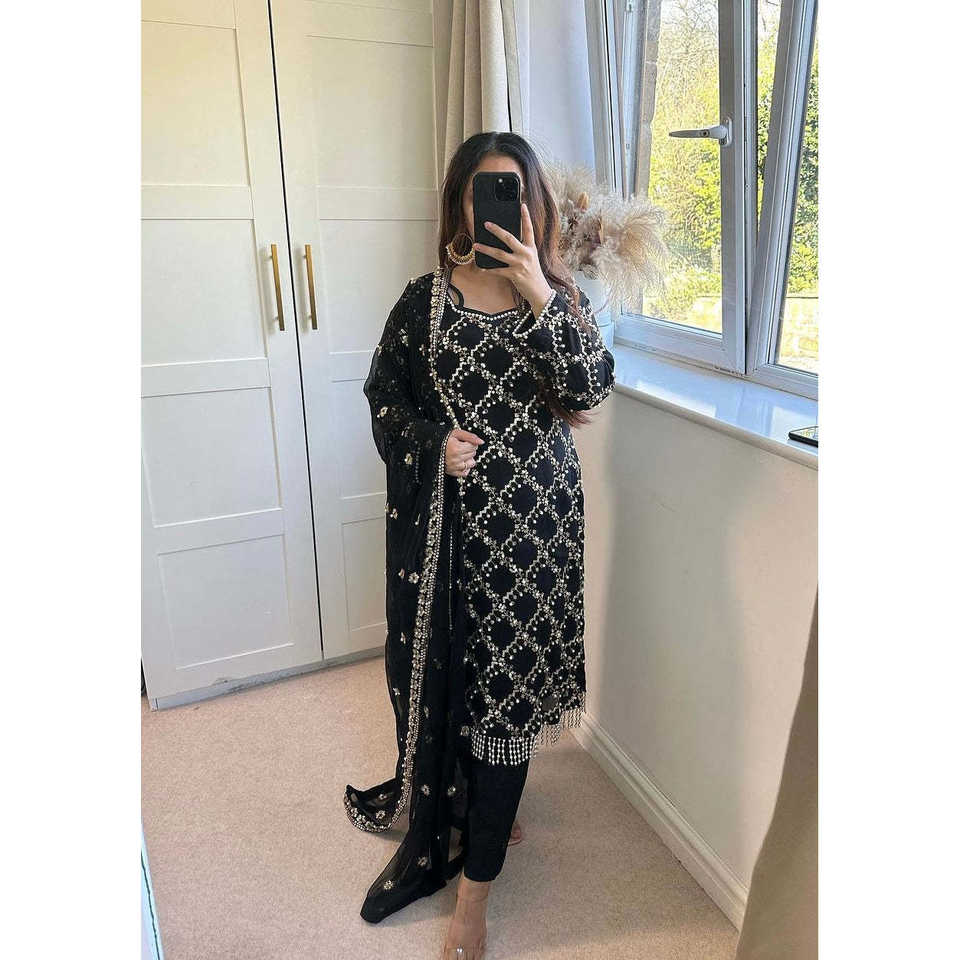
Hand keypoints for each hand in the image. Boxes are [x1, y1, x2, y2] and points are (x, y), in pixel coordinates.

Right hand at [444, 428, 482, 476]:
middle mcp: (455, 459)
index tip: (464, 441)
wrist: (429, 447)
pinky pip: (465, 472)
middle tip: (460, 446)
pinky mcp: (452, 472)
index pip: (474, 446)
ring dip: (468, 458)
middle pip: (473, 454)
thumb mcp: (456, 433)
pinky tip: (460, 462)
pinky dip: (465, 467)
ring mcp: (454, 467)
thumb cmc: (442, 439)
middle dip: (469, 449)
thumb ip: (470, 436)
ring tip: (460, 454)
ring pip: (471, 463)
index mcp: (456, 448)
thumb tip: (481, 442)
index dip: (470, 442)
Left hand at [471, 202, 554, 316]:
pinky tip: (481, 268)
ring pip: (499, 254)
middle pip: (509, 238)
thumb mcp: (531, 259)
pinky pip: (498, 270)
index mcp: (531, 248)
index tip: (522, 205)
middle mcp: (526, 254)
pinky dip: (489, 269)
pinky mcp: (514, 275)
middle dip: (496, 230)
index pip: (529, 229)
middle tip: (486, 224)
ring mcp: (520, 264)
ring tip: (476, 245)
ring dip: (486, 249)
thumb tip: (505, 242)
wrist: (539, 292)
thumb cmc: (533, 274)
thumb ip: (521, 249)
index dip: (526, 217)